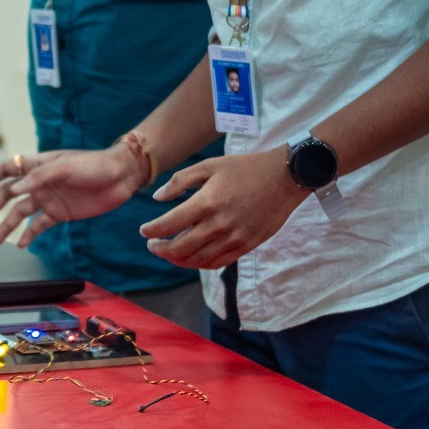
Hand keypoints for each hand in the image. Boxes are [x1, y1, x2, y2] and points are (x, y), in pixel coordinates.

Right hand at [0, 145, 146, 247]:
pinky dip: (29, 234)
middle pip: (8, 195)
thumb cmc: (94, 164)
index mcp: (38, 165)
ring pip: (20, 213)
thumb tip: (14, 189)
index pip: (6, 170)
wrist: (121, 176)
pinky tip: (21, 244)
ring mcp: (49, 198)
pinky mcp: (60, 213)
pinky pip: (39, 225)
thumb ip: (39, 177)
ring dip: (7, 226)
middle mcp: (40, 182)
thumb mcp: (65, 166)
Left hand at [138, 149, 309, 269]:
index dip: (152, 230)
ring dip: (178, 259)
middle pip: (180, 248)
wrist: (284, 178)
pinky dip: (200, 264)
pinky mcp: (246, 246)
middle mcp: (218, 224)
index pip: (169, 224)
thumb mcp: (210, 165)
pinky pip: (218, 262)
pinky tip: (191, 257)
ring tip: (168, 252)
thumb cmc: (245, 168)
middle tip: (152, 245)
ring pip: (197, 260)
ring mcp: (234, 238)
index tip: (144, 231)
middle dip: (160, 249)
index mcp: (206, 202)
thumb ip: (181, 181)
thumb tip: (158, 198)